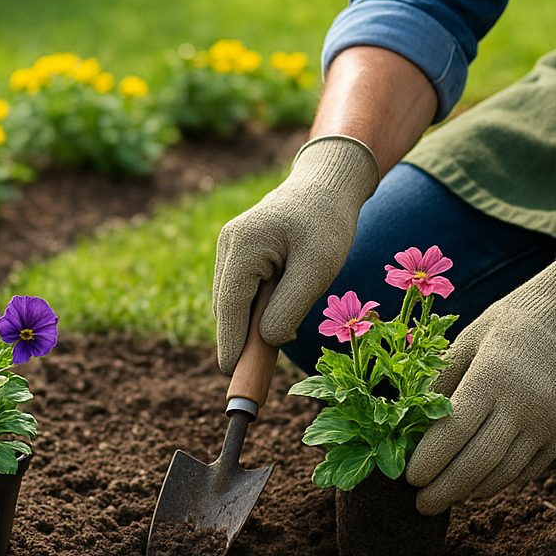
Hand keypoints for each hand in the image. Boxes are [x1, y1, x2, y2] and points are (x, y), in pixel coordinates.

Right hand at [212, 135, 378, 374]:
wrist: (329, 183)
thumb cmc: (327, 222)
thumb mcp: (317, 268)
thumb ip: (288, 306)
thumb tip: (264, 339)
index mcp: (243, 244)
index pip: (229, 305)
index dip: (229, 342)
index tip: (230, 372)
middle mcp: (229, 244)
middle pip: (227, 306)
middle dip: (242, 335)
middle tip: (260, 368)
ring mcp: (231, 246)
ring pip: (233, 300)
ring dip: (252, 319)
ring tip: (284, 325)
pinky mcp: (240, 251)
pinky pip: (242, 289)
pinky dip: (256, 306)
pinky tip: (281, 305)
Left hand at [405, 251, 555, 513]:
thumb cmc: (506, 326)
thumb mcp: (467, 341)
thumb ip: (441, 382)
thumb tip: (410, 424)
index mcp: (492, 376)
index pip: (455, 430)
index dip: (430, 459)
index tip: (408, 478)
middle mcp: (523, 404)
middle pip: (478, 461)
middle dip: (445, 489)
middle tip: (421, 505)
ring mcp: (547, 423)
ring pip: (505, 473)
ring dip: (471, 491)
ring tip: (445, 498)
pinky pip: (527, 470)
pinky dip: (499, 482)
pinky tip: (476, 486)